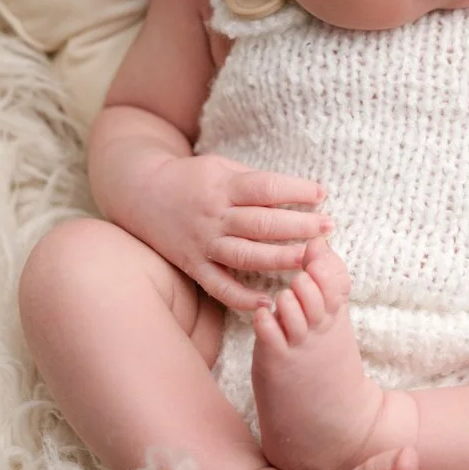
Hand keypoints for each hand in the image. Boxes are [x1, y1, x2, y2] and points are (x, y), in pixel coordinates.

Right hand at [144, 153, 332, 309]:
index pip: (265, 188)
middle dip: (299, 226)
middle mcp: (214, 215)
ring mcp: (203, 243)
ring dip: (280, 259)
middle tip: (328, 228)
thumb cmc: (190, 178)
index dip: (295, 191)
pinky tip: (268, 303)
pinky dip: (242, 298)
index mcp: (223, 186)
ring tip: (309, 260)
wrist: (140, 193)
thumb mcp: (220, 167)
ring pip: (246, 256)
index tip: (321, 194)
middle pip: (261, 224)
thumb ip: (253, 181)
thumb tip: (296, 192)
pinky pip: (219, 286)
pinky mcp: (193, 265)